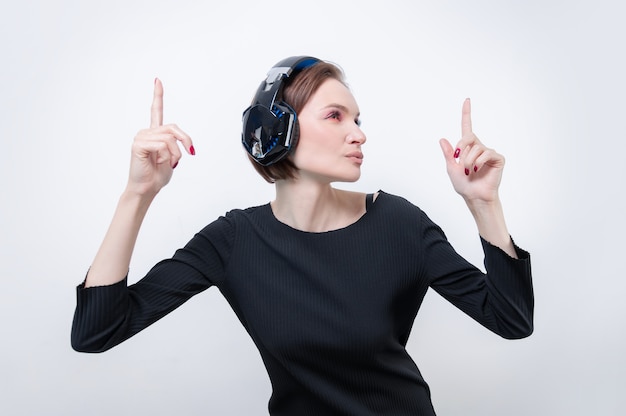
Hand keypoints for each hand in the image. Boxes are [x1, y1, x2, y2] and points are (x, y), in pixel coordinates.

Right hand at [127, 78, 194, 195]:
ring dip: (175, 153)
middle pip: (173, 127)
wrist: (147, 188)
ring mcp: (141, 137)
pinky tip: (160, 162)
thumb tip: (181, 142)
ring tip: (169, 162)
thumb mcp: (173, 157)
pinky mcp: (138, 144)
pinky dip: (167, 155)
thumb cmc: (157, 175)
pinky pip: (162, 145)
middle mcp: (146, 132)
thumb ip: (177, 144)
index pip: (155, 111)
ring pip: (169, 138)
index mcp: (154, 134)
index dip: (157, 96)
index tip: (157, 81)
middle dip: (186, 140)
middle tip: (190, 153)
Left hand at [439, 98, 503, 203]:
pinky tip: (477, 170)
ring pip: (476, 147)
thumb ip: (449, 154)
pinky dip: (479, 162)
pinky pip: (487, 153)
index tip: (467, 100)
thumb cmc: (464, 185)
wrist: (474, 197)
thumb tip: (442, 139)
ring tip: (469, 171)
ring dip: (468, 160)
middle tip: (460, 162)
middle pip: (468, 136)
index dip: (467, 114)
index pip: (467, 127)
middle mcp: (479, 147)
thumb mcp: (451, 168)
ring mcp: (489, 153)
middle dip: (461, 148)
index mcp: (468, 148)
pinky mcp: (497, 158)